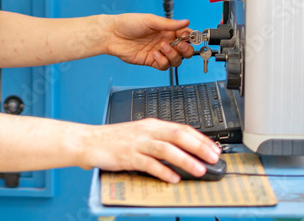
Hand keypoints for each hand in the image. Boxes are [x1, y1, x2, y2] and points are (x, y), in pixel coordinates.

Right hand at [79, 118, 221, 181]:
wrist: (89, 141)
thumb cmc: (115, 140)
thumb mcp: (141, 135)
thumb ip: (161, 142)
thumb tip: (185, 152)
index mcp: (152, 125)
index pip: (182, 128)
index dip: (201, 138)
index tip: (214, 149)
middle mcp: (146, 131)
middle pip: (177, 135)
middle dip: (198, 147)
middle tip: (213, 158)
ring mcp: (137, 143)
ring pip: (166, 149)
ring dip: (185, 160)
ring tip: (199, 170)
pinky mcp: (127, 156)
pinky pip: (148, 164)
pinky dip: (163, 171)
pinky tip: (173, 178)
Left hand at [105, 13, 194, 69]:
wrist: (112, 34)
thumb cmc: (128, 23)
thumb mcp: (150, 20)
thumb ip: (169, 24)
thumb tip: (186, 22)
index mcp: (166, 30)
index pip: (185, 35)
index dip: (190, 37)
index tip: (190, 37)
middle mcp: (165, 41)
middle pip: (184, 51)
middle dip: (185, 49)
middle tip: (179, 45)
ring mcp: (159, 52)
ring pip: (176, 60)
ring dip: (173, 55)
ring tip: (162, 47)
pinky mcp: (151, 61)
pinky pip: (163, 66)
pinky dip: (162, 61)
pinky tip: (155, 54)